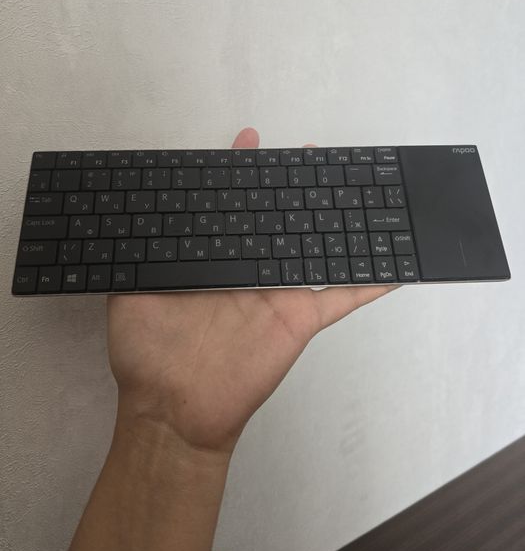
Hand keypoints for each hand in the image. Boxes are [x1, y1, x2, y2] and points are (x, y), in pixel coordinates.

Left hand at [107, 128, 397, 454]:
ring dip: (333, 218)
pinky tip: (394, 263)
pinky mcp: (301, 319)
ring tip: (351, 185)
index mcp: (211, 259)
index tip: (251, 140)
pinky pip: (343, 298)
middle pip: (277, 220)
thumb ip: (145, 250)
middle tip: (313, 152)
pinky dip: (371, 282)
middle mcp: (248, 269)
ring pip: (312, 247)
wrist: (174, 410)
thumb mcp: (134, 288)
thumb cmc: (147, 352)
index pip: (231, 208)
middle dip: (294, 186)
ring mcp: (278, 292)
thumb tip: (144, 207)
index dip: (240, 175)